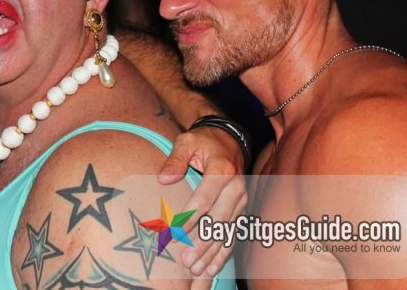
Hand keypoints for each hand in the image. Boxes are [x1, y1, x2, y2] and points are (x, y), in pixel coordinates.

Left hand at [159, 126, 246, 276]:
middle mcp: (236, 187)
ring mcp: (241, 200)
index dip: (188, 218)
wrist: (228, 138)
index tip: (173, 233)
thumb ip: (175, 160)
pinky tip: (212, 267)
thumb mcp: (187, 141)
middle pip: (218, 221)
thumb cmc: (203, 140)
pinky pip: (234, 233)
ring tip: (196, 269)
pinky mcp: (242, 208)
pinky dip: (224, 252)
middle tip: (186, 261)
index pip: (204, 200)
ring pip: (227, 231)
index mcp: (222, 170)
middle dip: (201, 243)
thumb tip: (164, 179)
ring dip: (212, 253)